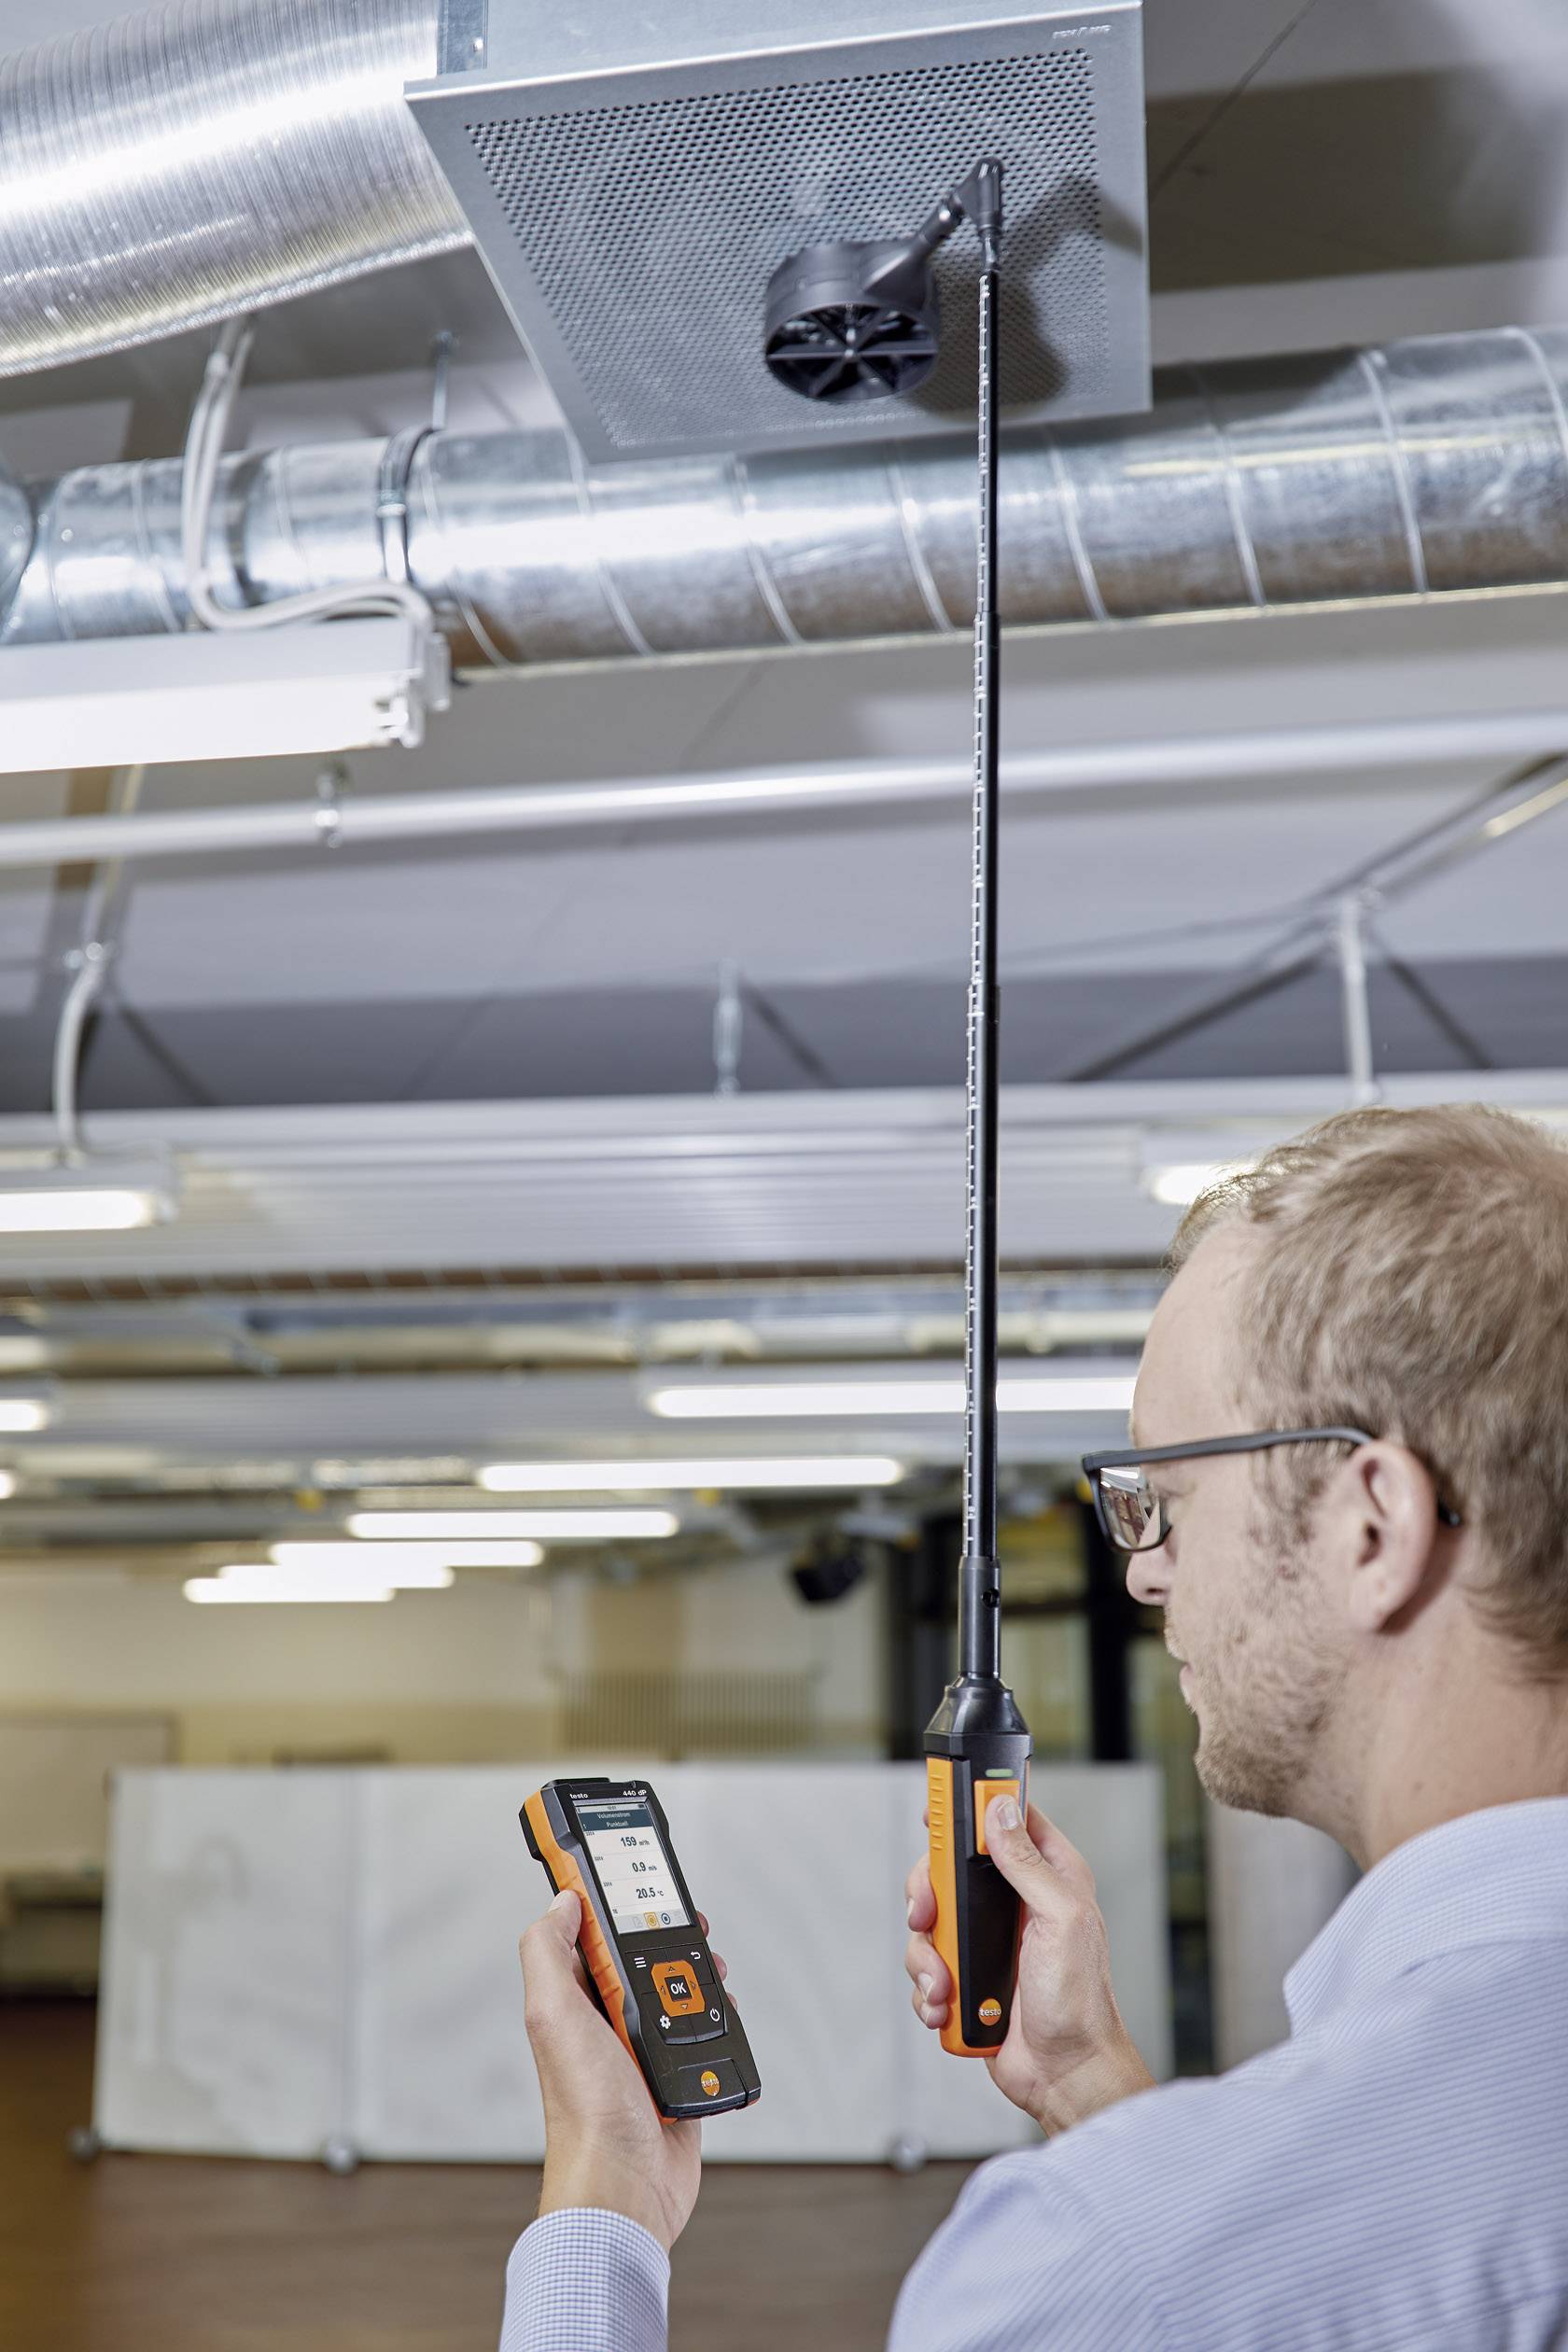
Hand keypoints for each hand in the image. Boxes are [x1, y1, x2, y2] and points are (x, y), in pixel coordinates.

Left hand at [520, 1891, 731, 2250]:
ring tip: (713, 1971)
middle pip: (643, 1960)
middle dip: (669, 1938)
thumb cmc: (586, 2110)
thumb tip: (562, 1900)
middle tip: (692, 1926)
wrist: (626, 2185)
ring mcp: (644, 2053)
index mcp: (574, 2004)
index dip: (610, 1905)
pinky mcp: (678, 2080)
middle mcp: (606, 2025)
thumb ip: (547, 1951)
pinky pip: (705, 2036)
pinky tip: (725, 2012)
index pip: (589, 1937)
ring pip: (679, 1994)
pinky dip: (720, 2020)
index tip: (637, 1877)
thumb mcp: (553, 2015)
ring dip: (701, 1978)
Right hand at [904, 1797, 1153, 2136]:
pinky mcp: (967, 1976)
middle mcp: (1014, 1904)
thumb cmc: (1079, 2002)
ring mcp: (987, 1941)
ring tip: (945, 1983)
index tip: (938, 1808)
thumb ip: (1027, 1863)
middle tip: (927, 1914)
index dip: (968, 1807)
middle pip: (949, 1869)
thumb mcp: (1060, 1918)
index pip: (1003, 1821)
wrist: (1063, 2073)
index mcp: (1047, 1877)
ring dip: (927, 1955)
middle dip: (929, 1894)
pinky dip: (929, 1988)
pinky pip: (927, 1967)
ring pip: (931, 1921)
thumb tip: (998, 1812)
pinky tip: (948, 2005)